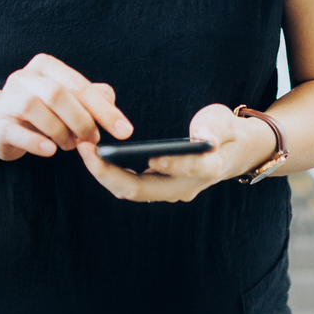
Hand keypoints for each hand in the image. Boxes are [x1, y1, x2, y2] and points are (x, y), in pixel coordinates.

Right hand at [0, 54, 133, 160]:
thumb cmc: (42, 111)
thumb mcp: (69, 100)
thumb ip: (94, 98)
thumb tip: (112, 105)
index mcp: (46, 66)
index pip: (79, 85)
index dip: (104, 109)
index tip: (125, 131)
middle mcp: (24, 78)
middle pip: (57, 94)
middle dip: (82, 120)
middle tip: (93, 140)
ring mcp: (6, 100)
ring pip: (34, 108)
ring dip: (59, 131)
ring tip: (69, 145)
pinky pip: (14, 131)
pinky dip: (35, 142)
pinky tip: (50, 150)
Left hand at [77, 104, 277, 203]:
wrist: (230, 151)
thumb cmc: (225, 131)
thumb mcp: (224, 121)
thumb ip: (216, 128)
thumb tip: (205, 139)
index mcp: (208, 168)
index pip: (189, 170)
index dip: (171, 164)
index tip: (151, 155)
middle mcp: (185, 187)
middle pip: (145, 190)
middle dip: (112, 174)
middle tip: (89, 150)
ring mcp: (169, 191)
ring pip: (132, 191)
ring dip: (105, 174)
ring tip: (84, 149)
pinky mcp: (157, 188)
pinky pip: (129, 186)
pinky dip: (109, 173)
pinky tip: (93, 154)